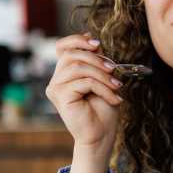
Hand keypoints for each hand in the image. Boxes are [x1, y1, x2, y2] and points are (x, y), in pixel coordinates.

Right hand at [46, 33, 123, 172]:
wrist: (101, 135)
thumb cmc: (102, 109)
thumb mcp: (102, 78)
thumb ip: (95, 60)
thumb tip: (91, 37)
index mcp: (64, 73)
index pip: (62, 47)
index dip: (77, 40)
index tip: (97, 43)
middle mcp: (56, 80)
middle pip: (72, 55)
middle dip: (97, 59)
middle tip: (114, 70)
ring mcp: (55, 88)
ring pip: (79, 68)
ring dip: (103, 75)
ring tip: (117, 86)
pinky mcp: (60, 97)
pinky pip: (85, 82)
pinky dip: (103, 88)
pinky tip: (114, 98)